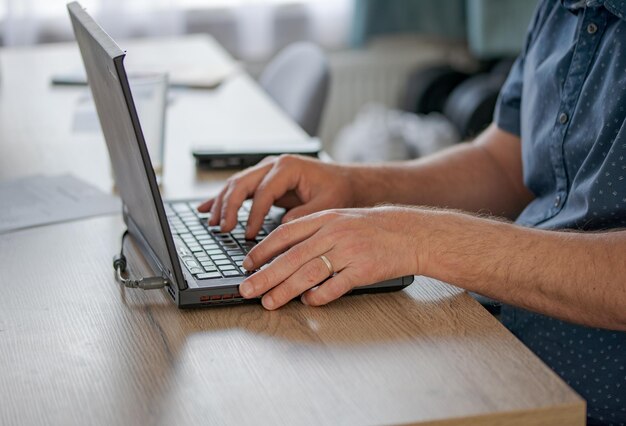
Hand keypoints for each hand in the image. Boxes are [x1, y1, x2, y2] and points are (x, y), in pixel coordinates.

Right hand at [197, 155, 356, 238]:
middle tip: (223, 228)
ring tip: (213, 223)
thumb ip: (304, 215)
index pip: (263, 192)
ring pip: (236, 184)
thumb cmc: (338, 191)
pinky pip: (239, 188)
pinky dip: (222, 199)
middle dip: (229, 207)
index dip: (254, 215)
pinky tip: (205, 209)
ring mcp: (266, 170)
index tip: (249, 235)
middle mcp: (273, 164)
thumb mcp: (326, 205)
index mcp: (288, 167)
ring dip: (221, 203)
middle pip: (242, 183)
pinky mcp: (264, 180)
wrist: (346, 181)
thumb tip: (281, 228)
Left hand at [238, 206, 424, 309]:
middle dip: (265, 275)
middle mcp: (334, 233)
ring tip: (269, 302)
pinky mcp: (363, 270)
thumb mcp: (340, 219)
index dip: (263, 249)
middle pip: (292, 257)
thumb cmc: (373, 228)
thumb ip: (313, 232)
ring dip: (285, 290)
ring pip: (309, 272)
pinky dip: (320, 295)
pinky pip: (336, 285)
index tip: (247, 263)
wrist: (410, 233)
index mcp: (325, 218)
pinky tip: (308, 302)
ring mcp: (349, 251)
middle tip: (247, 289)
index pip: (286, 234)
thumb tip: (283, 252)